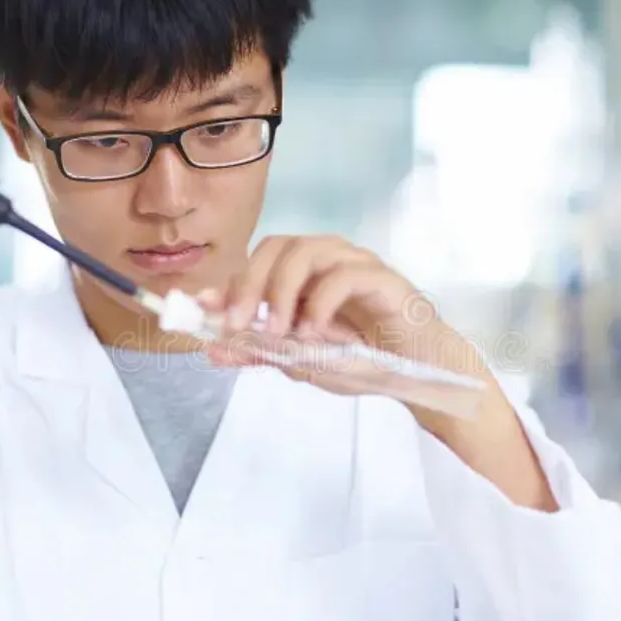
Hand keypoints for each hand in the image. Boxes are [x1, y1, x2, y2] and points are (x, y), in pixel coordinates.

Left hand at [207, 235, 491, 401]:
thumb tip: (212, 349)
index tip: (203, 310)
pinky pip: (344, 275)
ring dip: (283, 292)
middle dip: (250, 284)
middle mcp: (328, 259)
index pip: (257, 262)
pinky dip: (321, 304)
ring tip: (281, 332)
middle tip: (239, 325)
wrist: (418, 374)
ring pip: (308, 252)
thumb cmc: (364, 360)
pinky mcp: (383, 279)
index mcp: (305, 274)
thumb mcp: (302, 362)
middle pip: (277, 246)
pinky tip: (315, 334)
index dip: (228, 283)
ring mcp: (356, 264)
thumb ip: (261, 352)